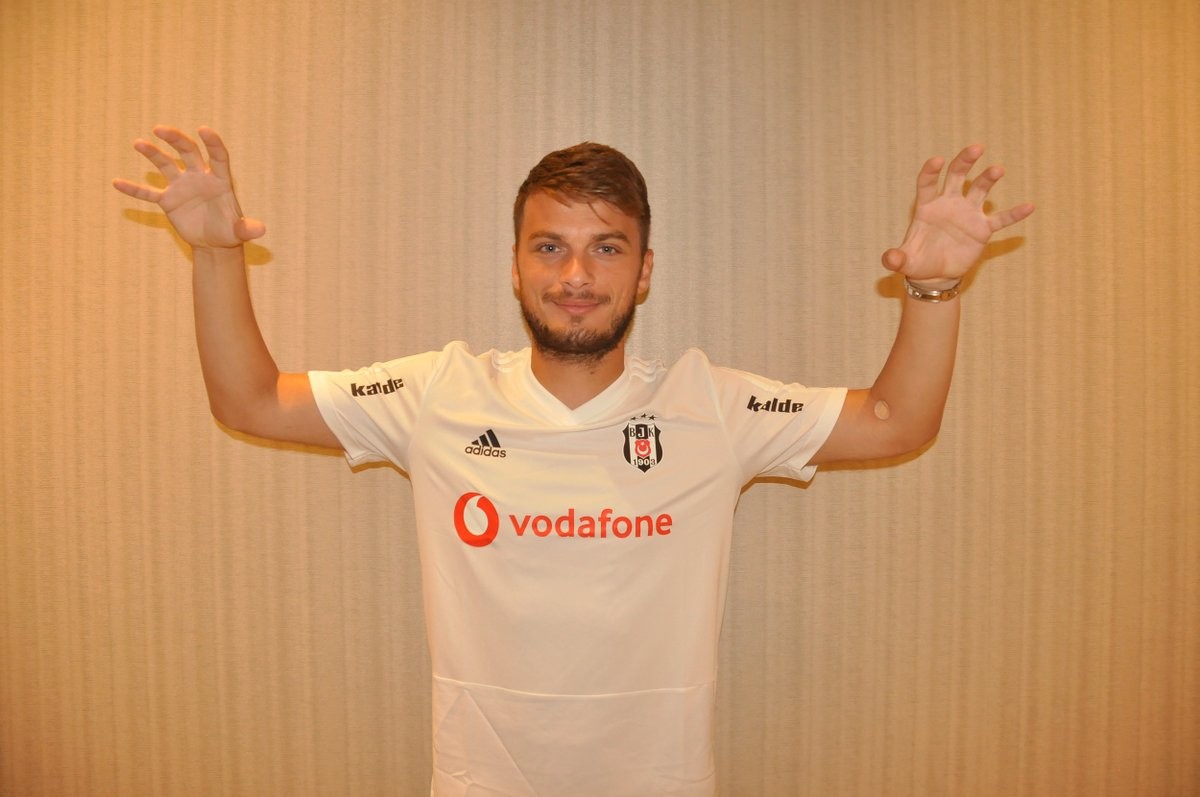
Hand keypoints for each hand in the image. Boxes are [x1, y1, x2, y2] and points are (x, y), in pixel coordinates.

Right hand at [113, 126, 264, 249]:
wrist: (214, 243)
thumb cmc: (229, 232)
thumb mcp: (239, 232)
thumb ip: (247, 229)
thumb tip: (261, 230)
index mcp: (220, 180)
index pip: (217, 156)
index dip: (213, 143)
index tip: (204, 130)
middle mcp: (199, 177)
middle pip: (187, 152)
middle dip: (175, 139)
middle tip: (160, 129)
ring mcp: (182, 187)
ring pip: (166, 165)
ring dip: (153, 154)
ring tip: (139, 143)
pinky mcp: (168, 200)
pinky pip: (148, 193)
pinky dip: (134, 189)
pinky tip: (117, 183)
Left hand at [882, 144, 1033, 284]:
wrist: (935, 274)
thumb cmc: (918, 261)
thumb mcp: (904, 261)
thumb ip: (895, 258)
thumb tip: (889, 259)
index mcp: (927, 206)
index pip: (927, 183)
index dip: (931, 171)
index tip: (936, 161)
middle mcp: (949, 204)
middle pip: (956, 176)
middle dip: (964, 161)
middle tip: (976, 148)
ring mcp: (967, 214)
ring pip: (979, 190)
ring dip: (988, 179)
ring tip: (997, 169)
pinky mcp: (982, 229)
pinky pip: (1000, 220)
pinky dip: (1014, 214)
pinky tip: (1029, 206)